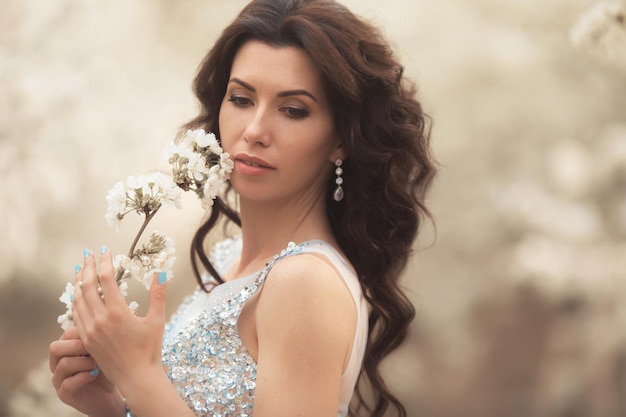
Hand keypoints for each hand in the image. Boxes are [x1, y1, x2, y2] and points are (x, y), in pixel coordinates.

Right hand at [49, 326, 123, 416]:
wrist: (110, 393)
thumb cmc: (107, 367)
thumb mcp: (104, 348)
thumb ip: (99, 335)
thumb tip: (104, 316)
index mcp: (66, 348)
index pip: (67, 334)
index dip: (83, 333)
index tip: (101, 336)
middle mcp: (57, 363)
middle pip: (55, 347)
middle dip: (77, 346)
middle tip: (95, 350)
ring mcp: (59, 379)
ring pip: (63, 364)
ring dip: (83, 362)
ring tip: (96, 364)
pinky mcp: (64, 394)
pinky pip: (67, 384)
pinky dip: (83, 377)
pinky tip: (94, 374)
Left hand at [72, 247, 168, 394]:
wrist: (136, 377)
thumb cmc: (149, 350)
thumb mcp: (157, 321)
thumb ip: (158, 295)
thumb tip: (161, 273)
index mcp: (117, 312)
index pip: (106, 279)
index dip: (104, 262)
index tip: (106, 251)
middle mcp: (99, 319)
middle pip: (87, 285)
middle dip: (87, 267)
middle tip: (89, 254)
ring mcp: (89, 330)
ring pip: (78, 299)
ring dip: (79, 281)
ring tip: (81, 269)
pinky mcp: (85, 339)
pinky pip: (76, 314)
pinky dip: (76, 300)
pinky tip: (78, 293)